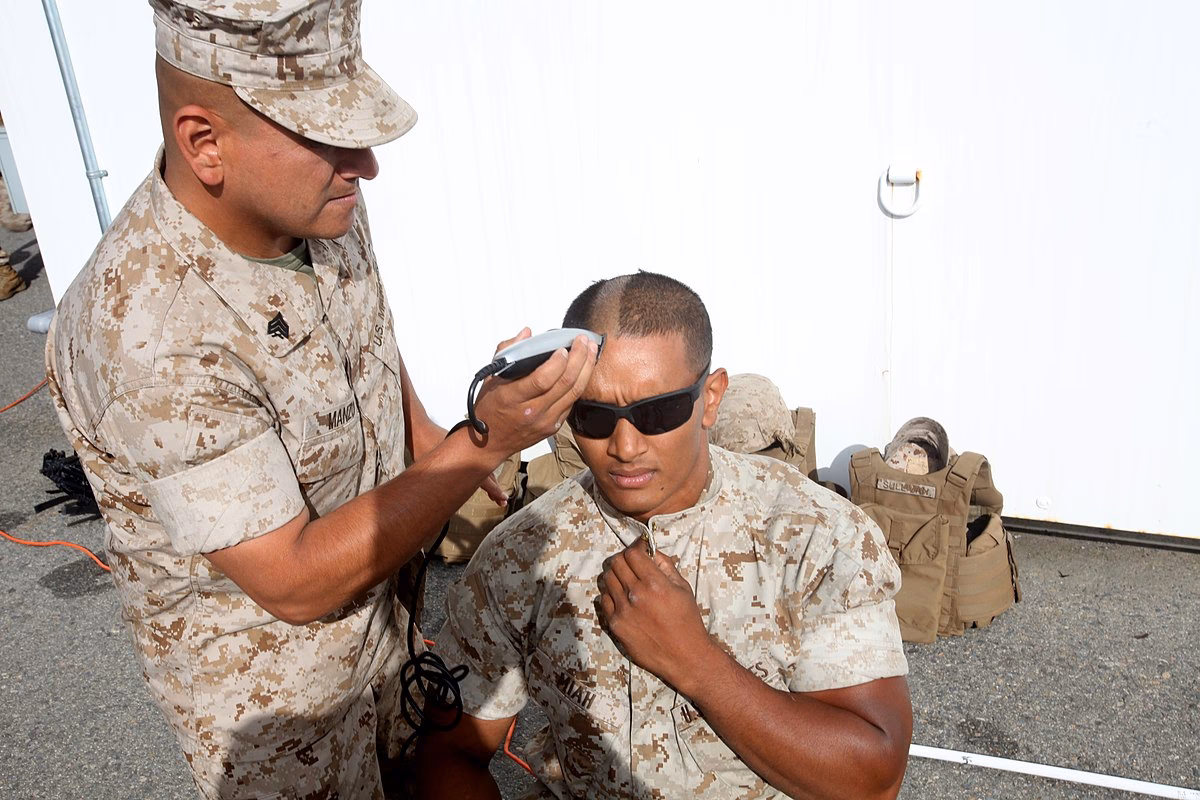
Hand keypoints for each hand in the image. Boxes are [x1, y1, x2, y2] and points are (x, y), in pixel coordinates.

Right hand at [467, 328, 597, 456]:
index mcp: (512, 398)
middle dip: (579, 358)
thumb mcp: (490, 379)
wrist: (490, 442)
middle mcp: (531, 411)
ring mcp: (545, 421)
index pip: (542, 379)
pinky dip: (580, 384)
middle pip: (564, 383)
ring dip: (586, 369)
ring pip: (574, 392)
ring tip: (591, 351)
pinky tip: (584, 370)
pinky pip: (572, 402)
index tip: (563, 347)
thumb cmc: (489, 409)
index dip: (557, 362)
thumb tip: (526, 333)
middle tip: (584, 342)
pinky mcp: (553, 427)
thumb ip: (507, 352)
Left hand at [596, 541, 715, 689]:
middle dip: (624, 558)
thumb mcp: (683, 588)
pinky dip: (611, 594)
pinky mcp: (615, 625)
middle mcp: (636, 595)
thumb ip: (666, 566)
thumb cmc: (687, 621)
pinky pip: (604, 599)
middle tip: (632, 563)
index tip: (640, 549)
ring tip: (627, 580)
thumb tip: (651, 551)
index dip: (636, 547)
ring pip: (607, 579)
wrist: (684, 657)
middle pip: (616, 563)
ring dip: (616, 575)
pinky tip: (623, 598)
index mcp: (655, 583)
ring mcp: (623, 610)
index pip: (632, 553)